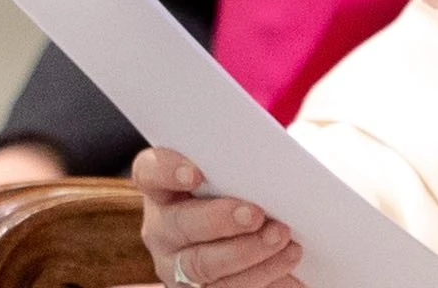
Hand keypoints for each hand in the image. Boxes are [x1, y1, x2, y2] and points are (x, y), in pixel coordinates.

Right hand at [133, 148, 305, 287]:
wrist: (249, 231)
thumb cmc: (241, 190)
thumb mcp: (233, 174)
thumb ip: (239, 165)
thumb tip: (271, 163)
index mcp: (163, 189)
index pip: (150, 172)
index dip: (167, 170)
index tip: (196, 172)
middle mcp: (163, 229)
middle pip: (179, 224)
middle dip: (218, 220)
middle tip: (254, 214)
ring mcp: (178, 266)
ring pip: (202, 265)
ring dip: (246, 251)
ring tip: (280, 236)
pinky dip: (263, 274)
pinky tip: (288, 258)